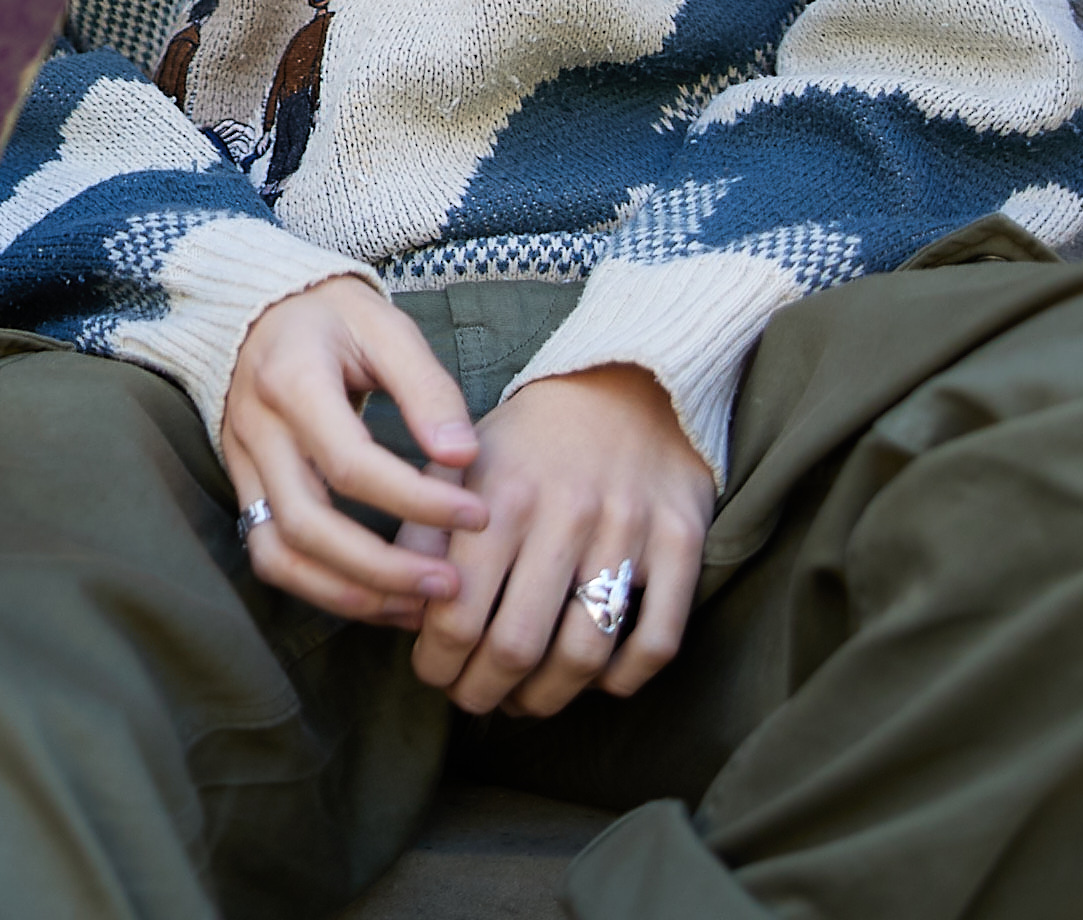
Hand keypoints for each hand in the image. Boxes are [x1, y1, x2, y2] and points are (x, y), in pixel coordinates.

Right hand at [218, 277, 491, 626]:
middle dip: (383, 568)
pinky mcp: (243, 488)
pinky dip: (323, 589)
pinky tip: (381, 597)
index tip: (476, 515)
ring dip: (350, 593)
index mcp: (291, 380)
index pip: (350, 462)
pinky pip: (272, 556)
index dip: (416, 500)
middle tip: (451, 584)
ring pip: (279, 554)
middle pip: (308, 524)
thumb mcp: (386, 327)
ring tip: (418, 605)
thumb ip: (427, 389)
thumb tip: (463, 456)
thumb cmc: (334, 317)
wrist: (262, 308)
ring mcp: (242, 464)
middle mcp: (256, 429)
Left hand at [403, 363, 712, 717]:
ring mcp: (628, 530)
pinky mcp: (681, 541)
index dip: (438, 662)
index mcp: (501, 495)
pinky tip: (594, 681)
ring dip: (547, 697)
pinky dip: (623, 679)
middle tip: (473, 698)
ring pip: (584, 654)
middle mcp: (565, 513)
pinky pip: (657, 640)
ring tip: (524, 700)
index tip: (432, 672)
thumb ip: (426, 530)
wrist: (628, 382)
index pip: (457, 614)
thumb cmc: (531, 439)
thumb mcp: (463, 464)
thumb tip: (400, 613)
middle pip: (517, 646)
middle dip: (484, 691)